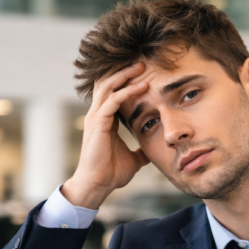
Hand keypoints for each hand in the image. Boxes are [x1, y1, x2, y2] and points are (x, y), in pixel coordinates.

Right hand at [63, 62, 150, 209]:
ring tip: (141, 67)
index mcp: (105, 120)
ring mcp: (96, 117)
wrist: (98, 185)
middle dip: (124, 71)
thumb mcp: (133, 159)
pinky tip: (142, 87)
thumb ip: (140, 151)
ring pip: (108, 86)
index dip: (126, 81)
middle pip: (108, 83)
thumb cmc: (111, 173)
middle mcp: (98, 114)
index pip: (113, 92)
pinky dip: (127, 91)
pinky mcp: (98, 123)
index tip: (143, 73)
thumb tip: (153, 149)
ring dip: (125, 75)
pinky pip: (112, 100)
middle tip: (143, 63)